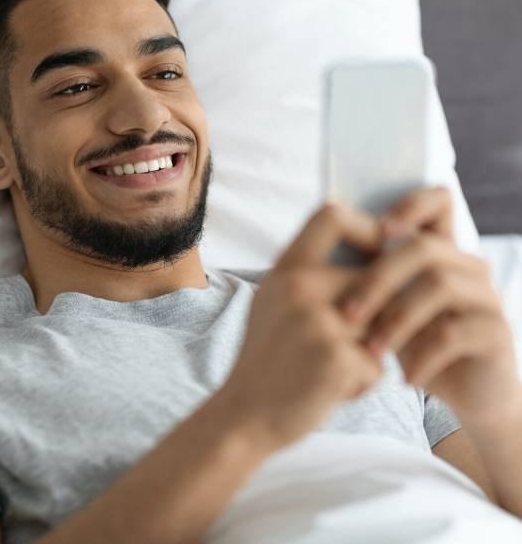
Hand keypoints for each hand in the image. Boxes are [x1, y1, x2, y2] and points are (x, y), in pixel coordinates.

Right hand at [221, 202, 384, 450]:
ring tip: (335, 367)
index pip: (334, 214)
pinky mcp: (338, 358)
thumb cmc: (266, 358)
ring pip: (383, 324)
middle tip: (356, 340)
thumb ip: (308, 275)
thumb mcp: (273, 302)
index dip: (367, 227)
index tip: (376, 254)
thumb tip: (366, 249)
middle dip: (377, 315)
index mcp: (285, 269)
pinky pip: (379, 363)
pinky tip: (331, 389)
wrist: (244, 414)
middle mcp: (300, 287)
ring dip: (370, 351)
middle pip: (374, 278)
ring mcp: (319, 321)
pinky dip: (363, 382)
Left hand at [339, 186, 521, 426]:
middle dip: (378, 279)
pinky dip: (422, 356)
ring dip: (395, 320)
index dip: (412, 203)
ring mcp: (486, 296)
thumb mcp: (385, 306)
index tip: (380, 229)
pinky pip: (454, 333)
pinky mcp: (497, 332)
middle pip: (425, 247)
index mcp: (440, 250)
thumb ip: (364, 277)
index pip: (439, 201)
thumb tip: (313, 253)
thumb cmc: (413, 341)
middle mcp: (467, 265)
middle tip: (346, 313)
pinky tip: (405, 378)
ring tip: (371, 351)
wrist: (464, 393)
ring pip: (439, 286)